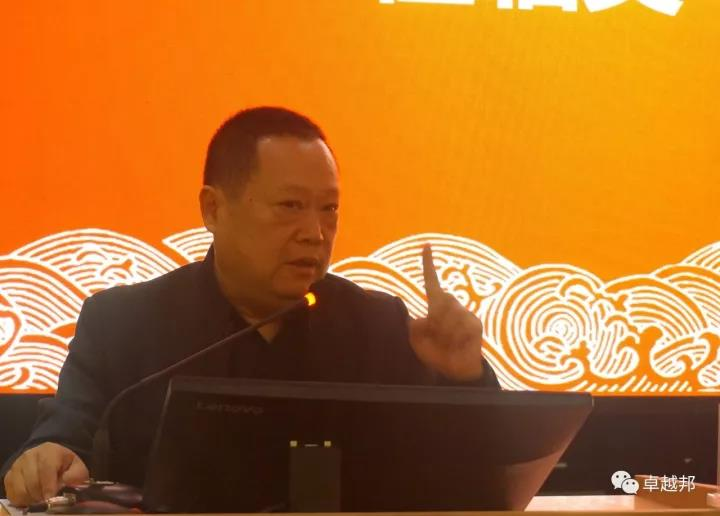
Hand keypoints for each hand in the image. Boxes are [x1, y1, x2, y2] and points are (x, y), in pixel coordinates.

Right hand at [3, 442, 88, 505]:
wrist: (48, 458)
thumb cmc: (63, 464)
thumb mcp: (76, 466)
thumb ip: (77, 474)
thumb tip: (68, 480)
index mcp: (49, 451)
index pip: (46, 469)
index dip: (49, 485)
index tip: (51, 497)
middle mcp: (29, 456)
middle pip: (32, 481)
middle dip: (42, 494)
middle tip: (49, 499)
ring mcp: (17, 466)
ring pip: (21, 489)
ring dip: (32, 498)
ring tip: (41, 496)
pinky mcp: (9, 476)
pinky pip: (12, 494)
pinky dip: (22, 499)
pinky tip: (32, 496)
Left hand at [408, 244, 485, 380]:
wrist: (455, 370)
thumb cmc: (436, 353)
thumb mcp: (417, 340)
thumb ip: (416, 327)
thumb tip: (424, 317)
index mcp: (436, 306)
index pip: (431, 282)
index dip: (428, 264)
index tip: (426, 246)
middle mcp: (451, 305)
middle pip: (439, 300)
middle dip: (435, 321)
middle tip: (437, 338)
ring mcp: (464, 313)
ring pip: (449, 315)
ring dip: (444, 334)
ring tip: (448, 344)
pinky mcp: (475, 323)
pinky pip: (460, 326)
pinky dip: (455, 339)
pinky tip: (458, 346)